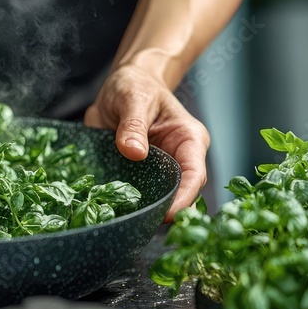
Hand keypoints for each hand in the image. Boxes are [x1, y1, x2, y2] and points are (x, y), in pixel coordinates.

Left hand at [84, 66, 209, 221]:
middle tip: (144, 225)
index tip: (168, 214)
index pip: (194, 175)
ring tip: (127, 222)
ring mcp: (159, 169)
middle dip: (165, 211)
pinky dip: (127, 204)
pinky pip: (137, 194)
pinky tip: (113, 213)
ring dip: (145, 211)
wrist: (123, 83)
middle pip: (180, 194)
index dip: (184, 197)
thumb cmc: (135, 85)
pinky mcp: (139, 173)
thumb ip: (133, 124)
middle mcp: (178, 159)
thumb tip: (133, 151)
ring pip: (159, 198)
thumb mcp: (133, 98)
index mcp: (188, 140)